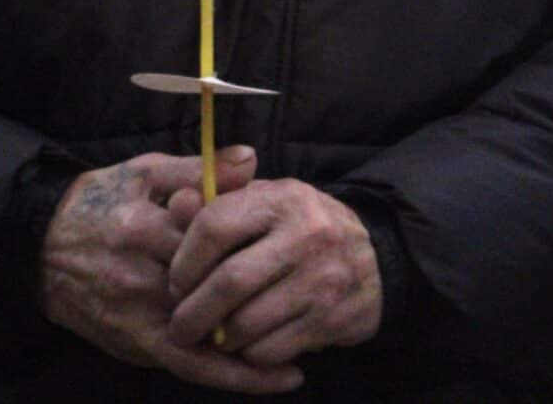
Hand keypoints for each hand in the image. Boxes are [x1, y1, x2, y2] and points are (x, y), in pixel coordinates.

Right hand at [41, 147, 301, 392]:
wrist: (39, 246)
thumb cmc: (102, 201)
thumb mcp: (147, 172)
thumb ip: (200, 170)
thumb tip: (251, 159)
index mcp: (144, 228)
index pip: (214, 240)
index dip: (256, 246)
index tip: (297, 250)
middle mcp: (139, 275)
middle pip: (214, 292)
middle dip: (263, 299)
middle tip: (317, 304)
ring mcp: (135, 313)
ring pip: (204, 337)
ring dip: (254, 350)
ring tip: (302, 355)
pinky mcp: (132, 341)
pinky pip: (186, 364)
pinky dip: (228, 374)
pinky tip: (270, 377)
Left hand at [167, 178, 382, 366]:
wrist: (377, 259)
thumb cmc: (301, 232)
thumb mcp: (266, 206)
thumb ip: (216, 205)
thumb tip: (176, 203)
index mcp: (285, 198)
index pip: (215, 226)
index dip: (184, 261)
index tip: (177, 283)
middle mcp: (309, 233)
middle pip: (228, 282)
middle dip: (191, 314)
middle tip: (181, 327)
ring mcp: (324, 277)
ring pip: (245, 324)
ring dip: (221, 338)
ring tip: (219, 334)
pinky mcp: (332, 318)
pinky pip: (268, 350)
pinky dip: (251, 354)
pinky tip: (255, 341)